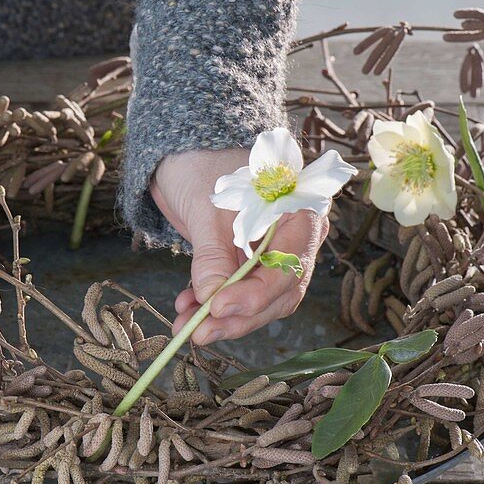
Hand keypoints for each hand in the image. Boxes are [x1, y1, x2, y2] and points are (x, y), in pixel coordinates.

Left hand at [151, 149, 328, 344]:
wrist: (184, 152)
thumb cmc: (203, 165)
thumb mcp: (208, 210)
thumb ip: (213, 256)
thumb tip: (212, 299)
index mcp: (299, 213)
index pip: (289, 268)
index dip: (256, 295)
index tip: (219, 307)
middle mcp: (294, 237)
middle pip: (278, 293)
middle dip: (239, 316)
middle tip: (201, 331)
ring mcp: (272, 252)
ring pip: (259, 300)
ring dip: (223, 317)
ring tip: (185, 324)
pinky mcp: (248, 263)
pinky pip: (239, 292)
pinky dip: (213, 305)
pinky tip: (186, 309)